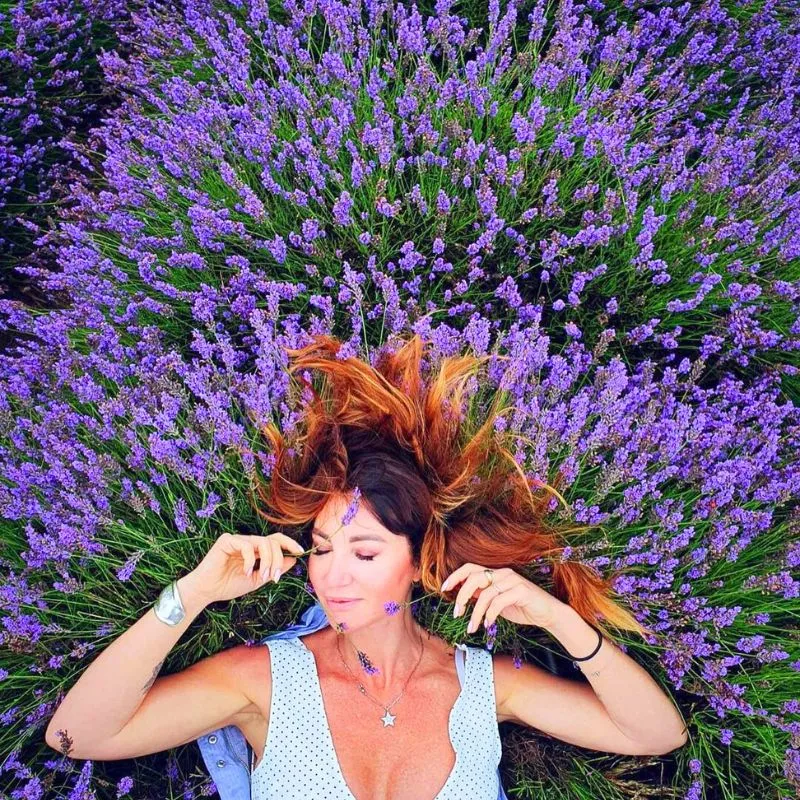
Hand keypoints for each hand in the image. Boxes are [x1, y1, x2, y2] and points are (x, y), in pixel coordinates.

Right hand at [183, 532, 304, 603]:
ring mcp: (238, 540)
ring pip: (263, 542)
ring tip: (262, 576)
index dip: (290, 544)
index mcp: (256, 550)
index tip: (300, 553)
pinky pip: (247, 545)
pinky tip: (246, 571)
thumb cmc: (229, 585)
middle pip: (273, 542)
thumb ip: (273, 569)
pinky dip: (250, 560)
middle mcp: (249, 542)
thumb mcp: (257, 579)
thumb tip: (293, 560)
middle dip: (278, 559)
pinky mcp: (227, 540)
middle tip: (274, 577)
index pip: (276, 540)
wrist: (207, 591)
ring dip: (267, 561)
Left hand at [440, 564, 563, 633]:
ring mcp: (513, 580)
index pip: (470, 568)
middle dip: (462, 595)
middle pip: (474, 577)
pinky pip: (499, 601)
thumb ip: (482, 596)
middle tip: (456, 613)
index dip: (455, 576)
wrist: (548, 614)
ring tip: (472, 627)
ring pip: (486, 593)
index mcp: (496, 574)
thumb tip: (462, 598)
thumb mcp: (497, 602)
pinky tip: (488, 625)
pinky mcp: (522, 591)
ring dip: (476, 613)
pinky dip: (490, 614)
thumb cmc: (522, 608)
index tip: (443, 589)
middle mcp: (503, 573)